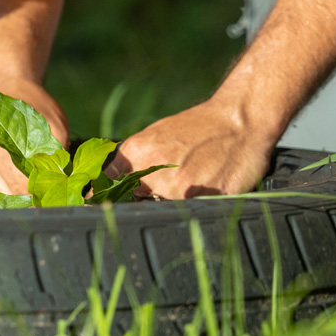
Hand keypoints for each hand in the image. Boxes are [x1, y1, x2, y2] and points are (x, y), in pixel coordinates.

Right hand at [0, 76, 68, 194]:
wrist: (3, 87)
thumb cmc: (32, 105)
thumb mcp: (54, 125)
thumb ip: (57, 156)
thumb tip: (63, 185)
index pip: (22, 188)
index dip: (42, 195)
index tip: (57, 194)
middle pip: (10, 195)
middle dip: (32, 197)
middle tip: (50, 192)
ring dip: (18, 195)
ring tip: (35, 183)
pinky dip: (6, 189)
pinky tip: (16, 176)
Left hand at [104, 97, 274, 199]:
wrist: (238, 119)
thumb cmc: (197, 128)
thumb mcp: (155, 137)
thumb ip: (131, 163)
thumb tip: (103, 188)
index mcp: (136, 153)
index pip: (107, 187)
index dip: (101, 202)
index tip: (97, 210)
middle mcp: (154, 172)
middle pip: (135, 206)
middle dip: (140, 207)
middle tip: (154, 199)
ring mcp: (181, 188)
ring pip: (162, 213)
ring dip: (169, 209)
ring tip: (186, 190)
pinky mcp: (206, 199)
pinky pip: (190, 216)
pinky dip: (192, 212)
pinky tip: (202, 195)